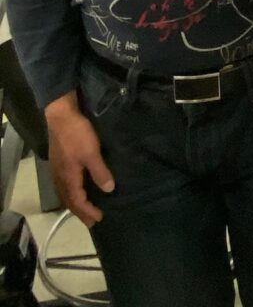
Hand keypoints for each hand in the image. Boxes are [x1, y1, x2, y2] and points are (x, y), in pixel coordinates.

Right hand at [44, 93, 114, 226]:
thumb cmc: (78, 135)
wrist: (61, 117)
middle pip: (69, 200)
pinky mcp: (59, 162)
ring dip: (76, 202)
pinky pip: (65, 184)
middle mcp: (60, 178)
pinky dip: (72, 192)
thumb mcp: (92, 153)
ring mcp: (57, 170)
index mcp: (68, 179)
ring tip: (85, 208)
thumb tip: (108, 190)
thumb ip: (99, 172)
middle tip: (91, 220)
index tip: (98, 219)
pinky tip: (78, 188)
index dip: (88, 211)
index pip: (77, 202)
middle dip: (80, 211)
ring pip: (66, 193)